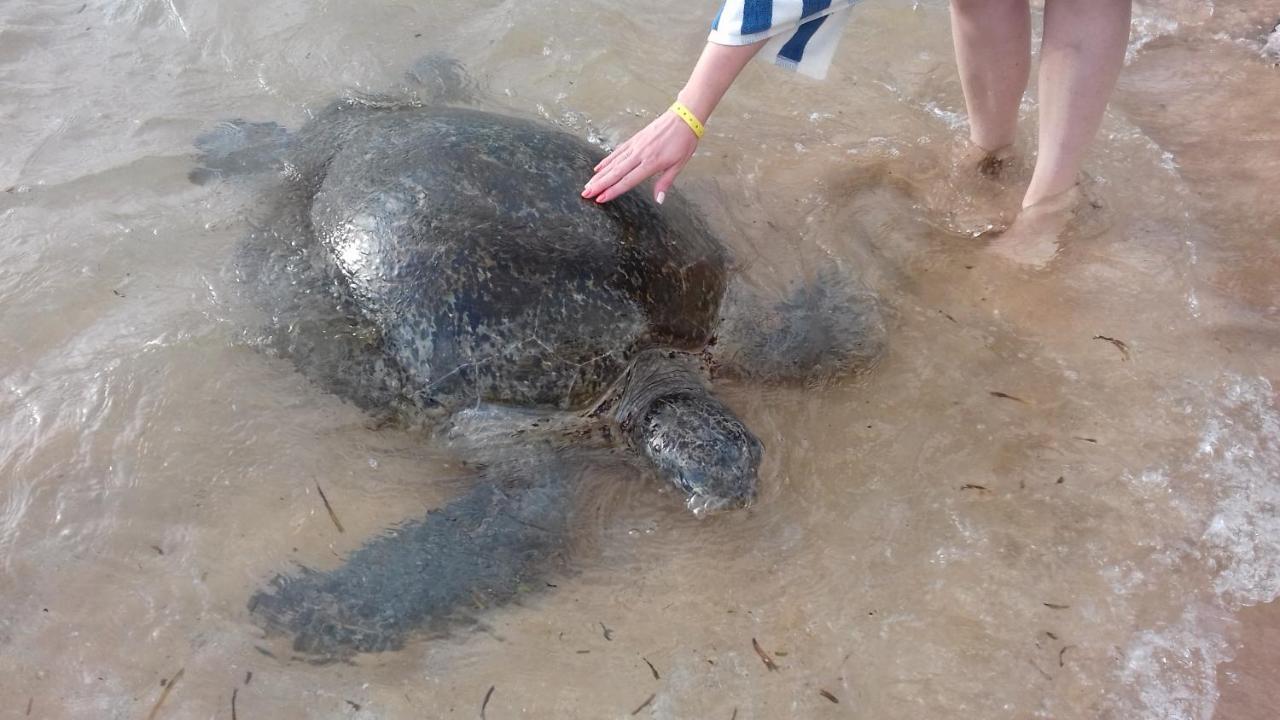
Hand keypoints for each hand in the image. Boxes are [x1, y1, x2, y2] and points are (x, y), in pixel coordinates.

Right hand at [581, 111, 698, 203]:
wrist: (683, 118)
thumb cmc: (684, 142)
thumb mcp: (679, 165)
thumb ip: (665, 182)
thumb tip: (658, 200)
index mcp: (651, 163)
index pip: (628, 180)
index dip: (614, 190)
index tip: (601, 198)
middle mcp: (640, 154)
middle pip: (616, 172)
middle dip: (599, 184)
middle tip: (585, 193)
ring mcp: (635, 146)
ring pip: (613, 163)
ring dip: (599, 175)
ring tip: (588, 184)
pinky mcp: (634, 139)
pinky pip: (617, 152)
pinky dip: (606, 161)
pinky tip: (598, 168)